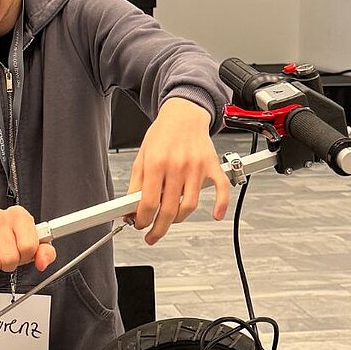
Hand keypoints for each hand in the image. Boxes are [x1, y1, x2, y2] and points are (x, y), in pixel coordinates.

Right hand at [0, 206, 56, 278]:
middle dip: (9, 264)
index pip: (28, 247)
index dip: (26, 257)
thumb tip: (43, 262)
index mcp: (18, 215)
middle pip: (10, 258)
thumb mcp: (32, 241)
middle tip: (5, 256)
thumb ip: (45, 252)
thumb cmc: (9, 237)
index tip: (21, 253)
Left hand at [127, 97, 228, 244]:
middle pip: (168, 209)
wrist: (184, 114)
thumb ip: (135, 184)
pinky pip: (221, 189)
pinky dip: (221, 204)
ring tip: (170, 220)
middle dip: (158, 229)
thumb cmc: (162, 134)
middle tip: (152, 236)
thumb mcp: (141, 157)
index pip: (148, 202)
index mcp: (156, 163)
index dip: (141, 219)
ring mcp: (197, 167)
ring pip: (190, 205)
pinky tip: (216, 216)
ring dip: (178, 219)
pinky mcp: (213, 166)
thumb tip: (129, 209)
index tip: (139, 225)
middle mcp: (177, 165)